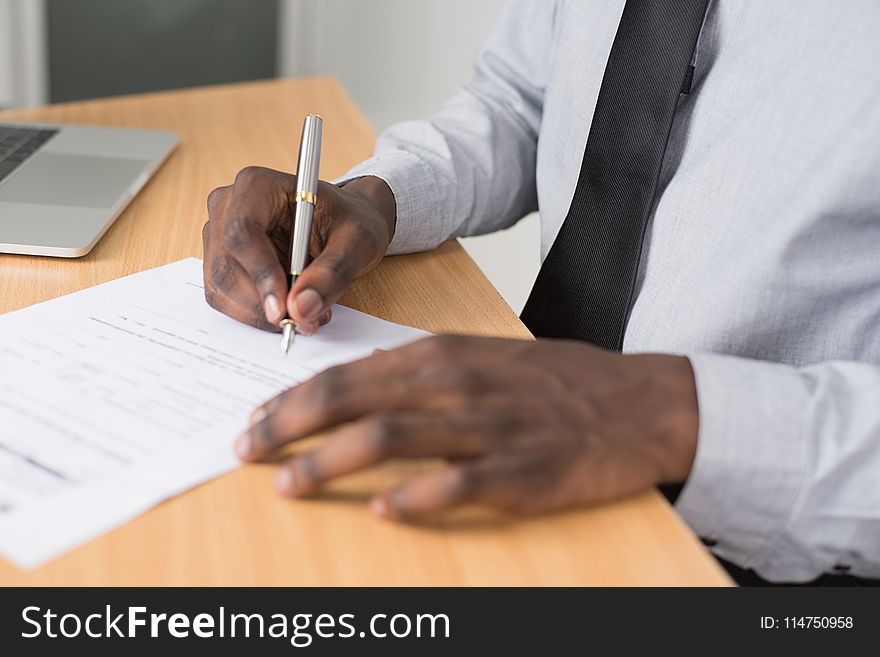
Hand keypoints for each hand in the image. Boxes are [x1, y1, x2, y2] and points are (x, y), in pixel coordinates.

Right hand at [202, 168, 395, 334]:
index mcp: (257, 186)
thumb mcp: (358, 241)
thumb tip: (302, 308)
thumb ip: (333, 272)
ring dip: (261, 314)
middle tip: (304, 321)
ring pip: (222, 289)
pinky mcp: (220, 263)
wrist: (342, 225)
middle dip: (263, 304)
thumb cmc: (349, 222)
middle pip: (227, 267)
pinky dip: (256, 314)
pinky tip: (290, 310)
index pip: (242, 232)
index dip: (260, 274)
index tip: (283, 310)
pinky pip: (226, 299)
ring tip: (307, 314)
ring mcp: (218, 236)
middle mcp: (227, 207)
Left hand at [235, 335, 699, 520]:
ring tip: (289, 483)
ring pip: (391, 438)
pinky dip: (415, 496)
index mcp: (442, 355)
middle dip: (290, 426)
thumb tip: (364, 377)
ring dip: (330, 461)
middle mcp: (456, 385)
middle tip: (246, 451)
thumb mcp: (483, 355)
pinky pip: (459, 483)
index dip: (293, 400)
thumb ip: (421, 366)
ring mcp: (488, 427)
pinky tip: (383, 510)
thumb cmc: (555, 380)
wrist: (637, 402)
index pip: (348, 375)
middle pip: (354, 401)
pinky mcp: (522, 469)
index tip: (255, 422)